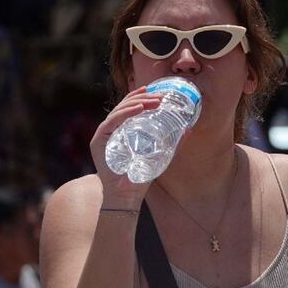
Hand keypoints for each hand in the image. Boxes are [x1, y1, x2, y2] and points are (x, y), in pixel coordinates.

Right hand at [89, 86, 163, 207]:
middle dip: (143, 98)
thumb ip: (172, 143)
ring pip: (118, 111)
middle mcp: (110, 130)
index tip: (155, 90)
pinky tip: (138, 109)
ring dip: (137, 103)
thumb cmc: (139, 177)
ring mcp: (103, 135)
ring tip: (153, 102)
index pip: (129, 108)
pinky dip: (125, 114)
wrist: (126, 196)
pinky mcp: (98, 142)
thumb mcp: (159, 156)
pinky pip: (111, 122)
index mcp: (121, 130)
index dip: (140, 97)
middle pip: (124, 106)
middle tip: (159, 97)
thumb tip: (189, 129)